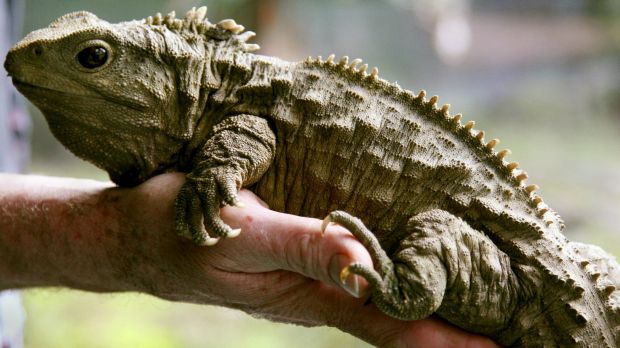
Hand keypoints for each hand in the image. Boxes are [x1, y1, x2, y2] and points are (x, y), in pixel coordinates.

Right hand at [117, 173, 498, 346]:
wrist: (141, 236)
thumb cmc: (184, 233)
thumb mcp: (242, 236)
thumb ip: (301, 246)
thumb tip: (362, 260)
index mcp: (308, 294)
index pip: (391, 325)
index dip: (443, 339)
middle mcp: (317, 295)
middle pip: (396, 323)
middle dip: (449, 335)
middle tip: (505, 340)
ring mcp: (309, 282)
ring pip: (379, 304)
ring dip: (427, 315)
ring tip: (476, 323)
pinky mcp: (298, 262)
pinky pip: (354, 277)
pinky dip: (392, 286)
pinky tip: (406, 282)